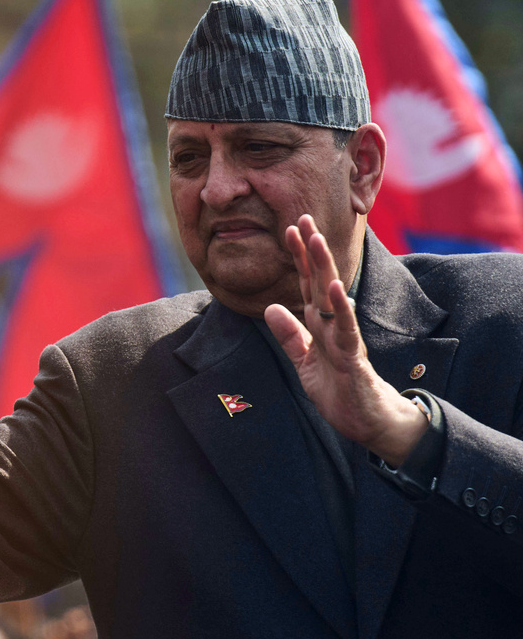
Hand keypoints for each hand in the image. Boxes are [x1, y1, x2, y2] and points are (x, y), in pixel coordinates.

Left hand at [263, 215, 426, 465]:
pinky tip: (337, 290)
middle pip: (319, 281)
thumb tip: (270, 307)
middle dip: (311, 250)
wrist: (367, 421)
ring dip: (324, 269)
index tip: (289, 228)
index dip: (298, 258)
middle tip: (303, 217)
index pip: (307, 284)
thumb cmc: (339, 389)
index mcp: (321, 324)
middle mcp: (333, 325)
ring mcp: (344, 339)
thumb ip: (290, 335)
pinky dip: (341, 311)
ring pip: (332, 299)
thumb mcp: (305, 360)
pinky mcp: (353, 359)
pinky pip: (347, 331)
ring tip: (316, 241)